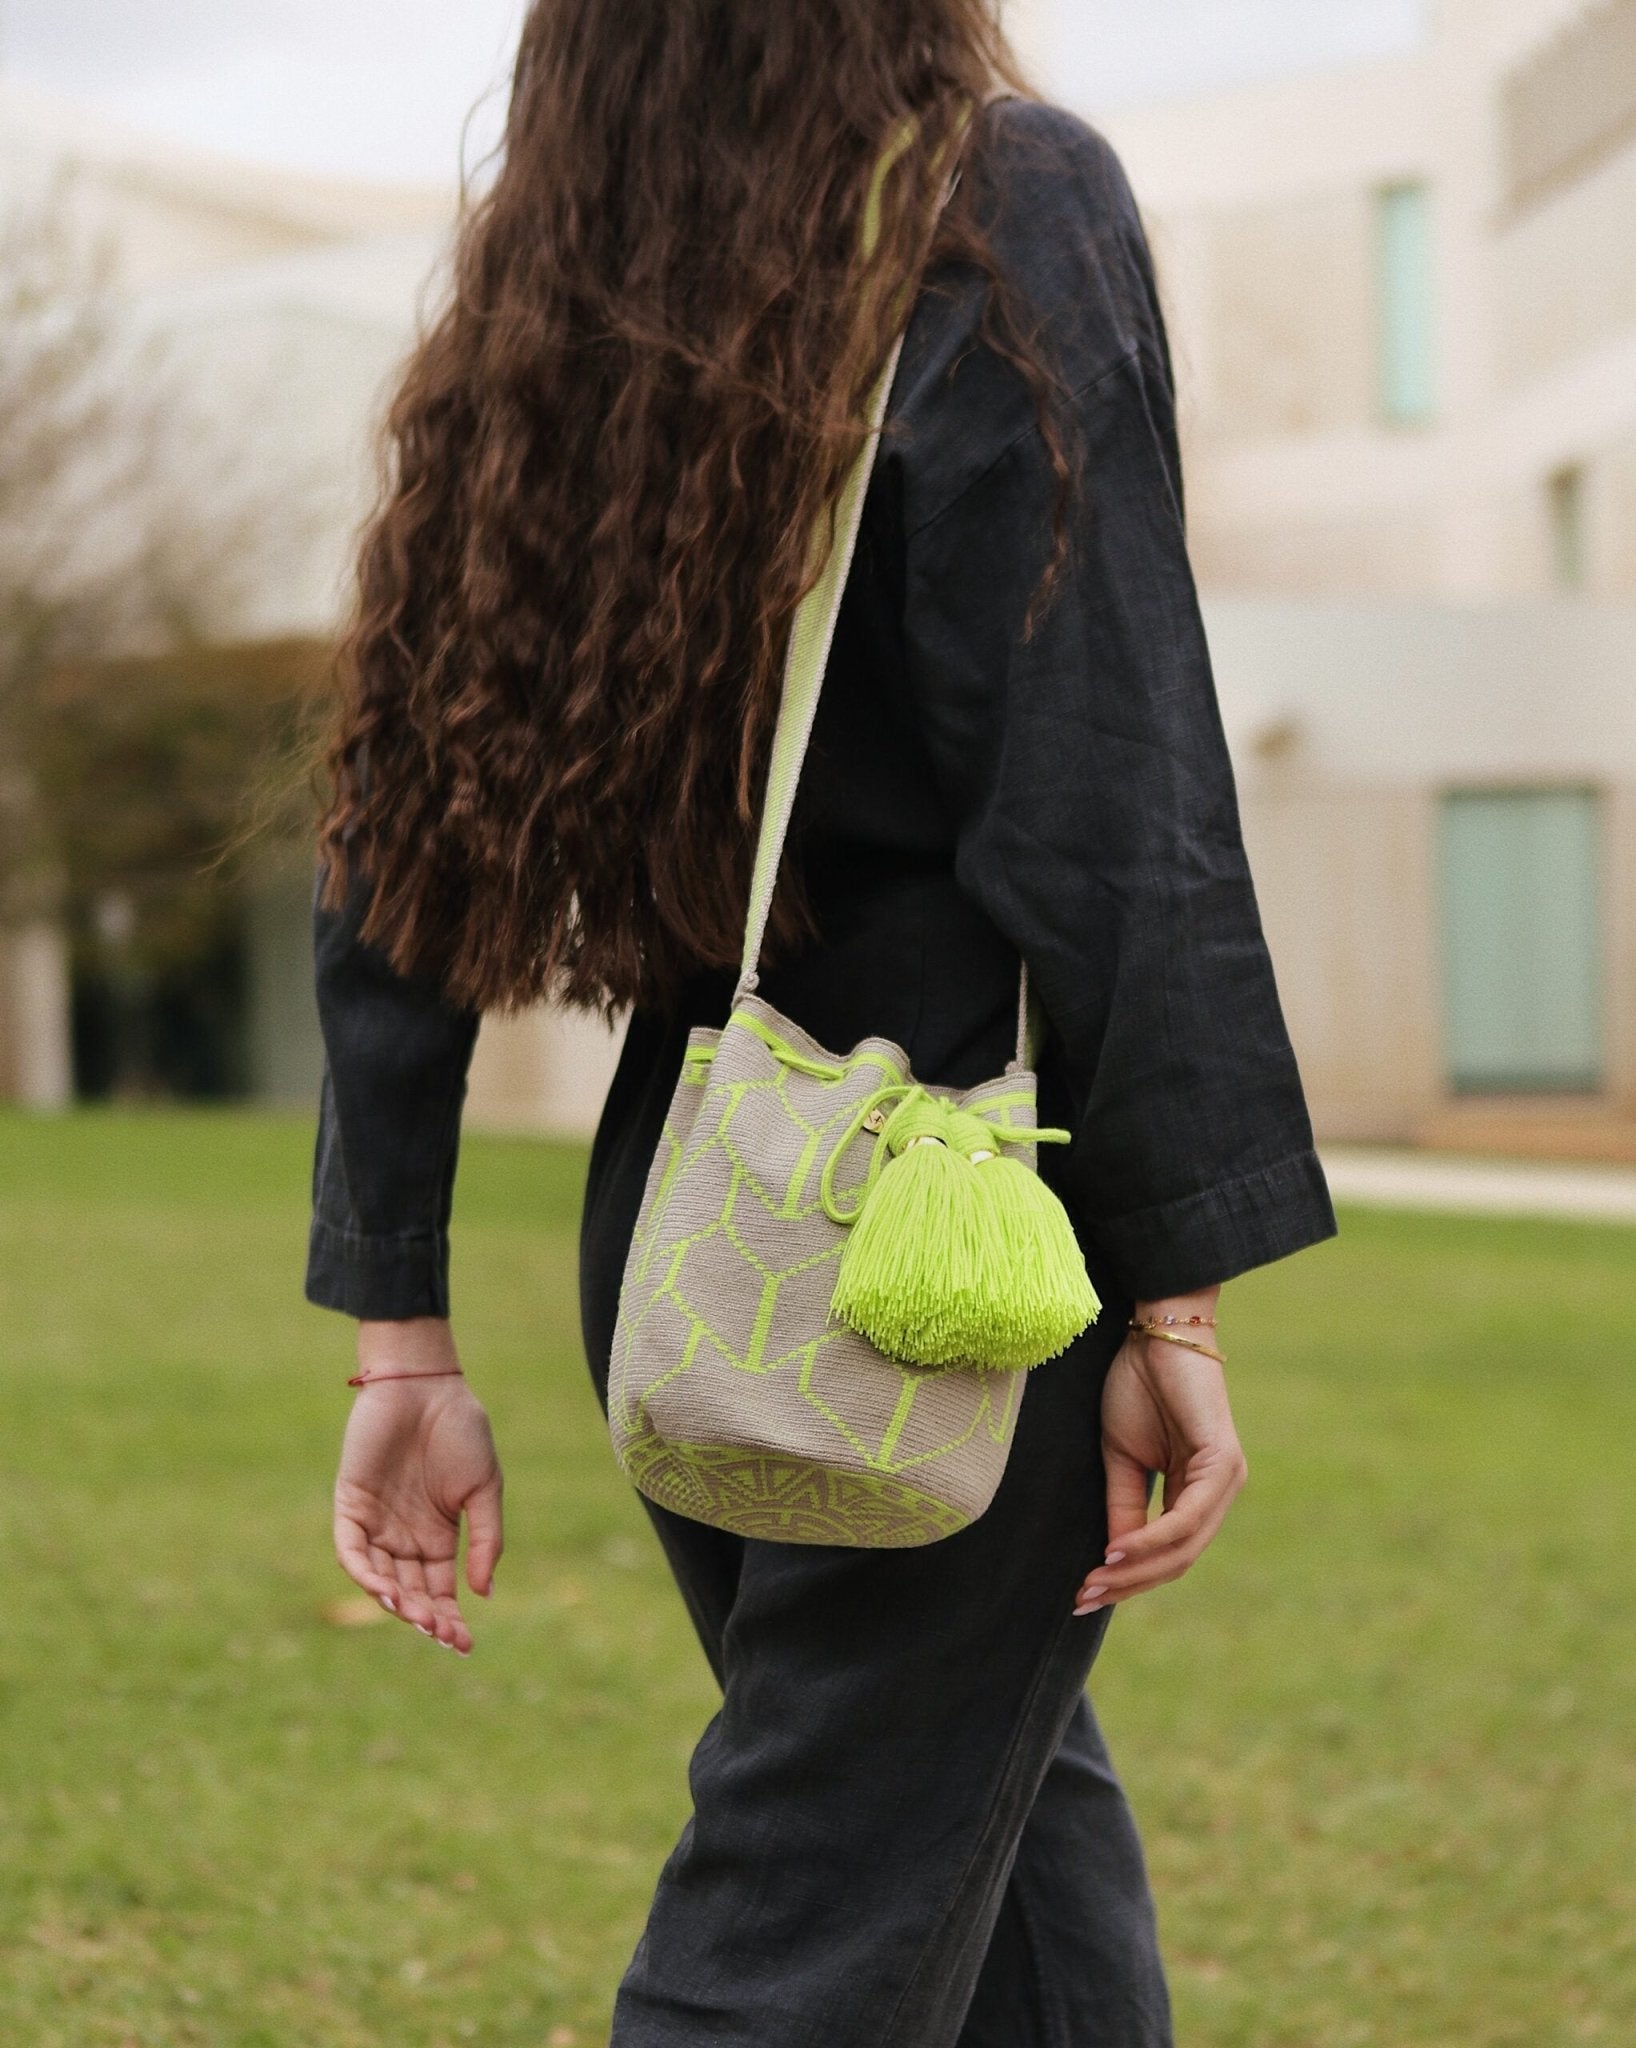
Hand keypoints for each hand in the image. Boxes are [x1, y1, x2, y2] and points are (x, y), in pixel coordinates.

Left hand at [333, 1319, 503, 1655]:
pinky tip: (387, 1590)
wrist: (427, 1386)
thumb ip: (484, 1540)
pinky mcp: (351, 1505)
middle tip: (443, 1635)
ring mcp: (376, 1523)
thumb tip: (483, 1593)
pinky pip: (352, 1550)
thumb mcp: (484, 1489)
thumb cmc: (461, 1431)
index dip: (450, 1618)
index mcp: (438, 1536)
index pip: (439, 1590)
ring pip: (380, 1578)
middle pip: (410, 1591)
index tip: (464, 1644)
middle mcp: (404, 1537)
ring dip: (397, 1601)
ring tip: (418, 1616)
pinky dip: (365, 1573)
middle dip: (426, 1617)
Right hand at [1074, 1297, 1245, 1615]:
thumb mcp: (1122, 1458)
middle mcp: (1220, 1491)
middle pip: (1178, 1560)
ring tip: (1094, 1579)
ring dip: (1136, 1568)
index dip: (1128, 1577)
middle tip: (1083, 1598)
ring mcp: (1227, 1480)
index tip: (1083, 1594)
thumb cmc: (1138, 1387)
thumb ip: (1125, 1507)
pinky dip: (1151, 1538)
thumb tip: (1112, 1560)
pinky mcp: (1223, 1464)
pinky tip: (1116, 1549)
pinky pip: (1186, 1518)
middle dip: (1129, 1583)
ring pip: (1185, 1547)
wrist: (1154, 1333)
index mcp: (1199, 1491)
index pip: (1169, 1552)